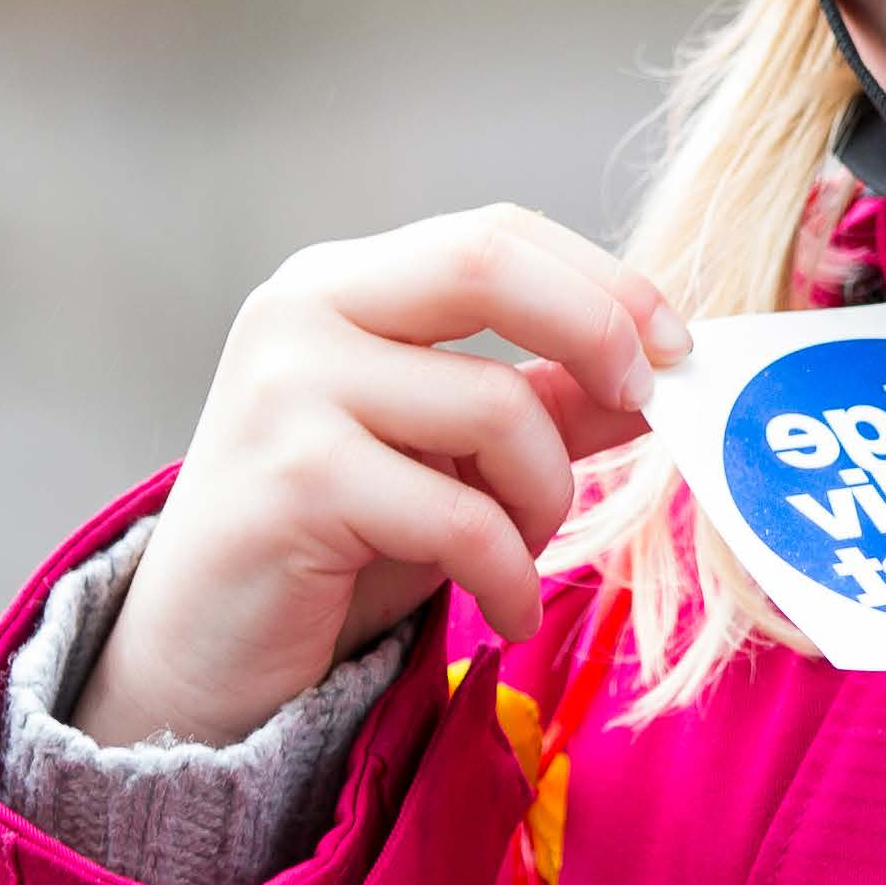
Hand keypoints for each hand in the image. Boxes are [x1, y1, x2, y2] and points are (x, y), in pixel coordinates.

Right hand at [75, 207, 689, 750]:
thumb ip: (551, 399)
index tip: (677, 348)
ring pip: (498, 407)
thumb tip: (666, 369)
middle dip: (599, 331)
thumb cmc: (342, 537)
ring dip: (548, 497)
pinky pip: (464, 518)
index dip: (605, 282)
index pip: (497, 235)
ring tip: (523, 550)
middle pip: (488, 266)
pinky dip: (511, 575)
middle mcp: (302, 312)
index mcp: (344, 283)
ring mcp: (286, 390)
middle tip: (649, 407)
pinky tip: (503, 610)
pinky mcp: (293, 481)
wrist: (208, 649)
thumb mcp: (458, 452)